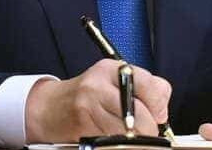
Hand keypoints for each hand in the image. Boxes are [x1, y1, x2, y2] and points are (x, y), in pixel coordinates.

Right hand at [25, 59, 172, 142]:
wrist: (50, 107)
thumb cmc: (89, 95)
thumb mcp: (116, 81)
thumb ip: (145, 89)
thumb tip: (161, 113)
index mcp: (114, 69)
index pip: (151, 87)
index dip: (159, 107)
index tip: (157, 115)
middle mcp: (100, 85)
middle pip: (141, 117)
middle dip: (148, 130)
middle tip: (145, 132)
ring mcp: (89, 106)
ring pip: (127, 133)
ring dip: (134, 140)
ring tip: (129, 135)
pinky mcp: (82, 126)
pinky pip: (111, 141)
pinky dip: (117, 143)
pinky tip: (113, 137)